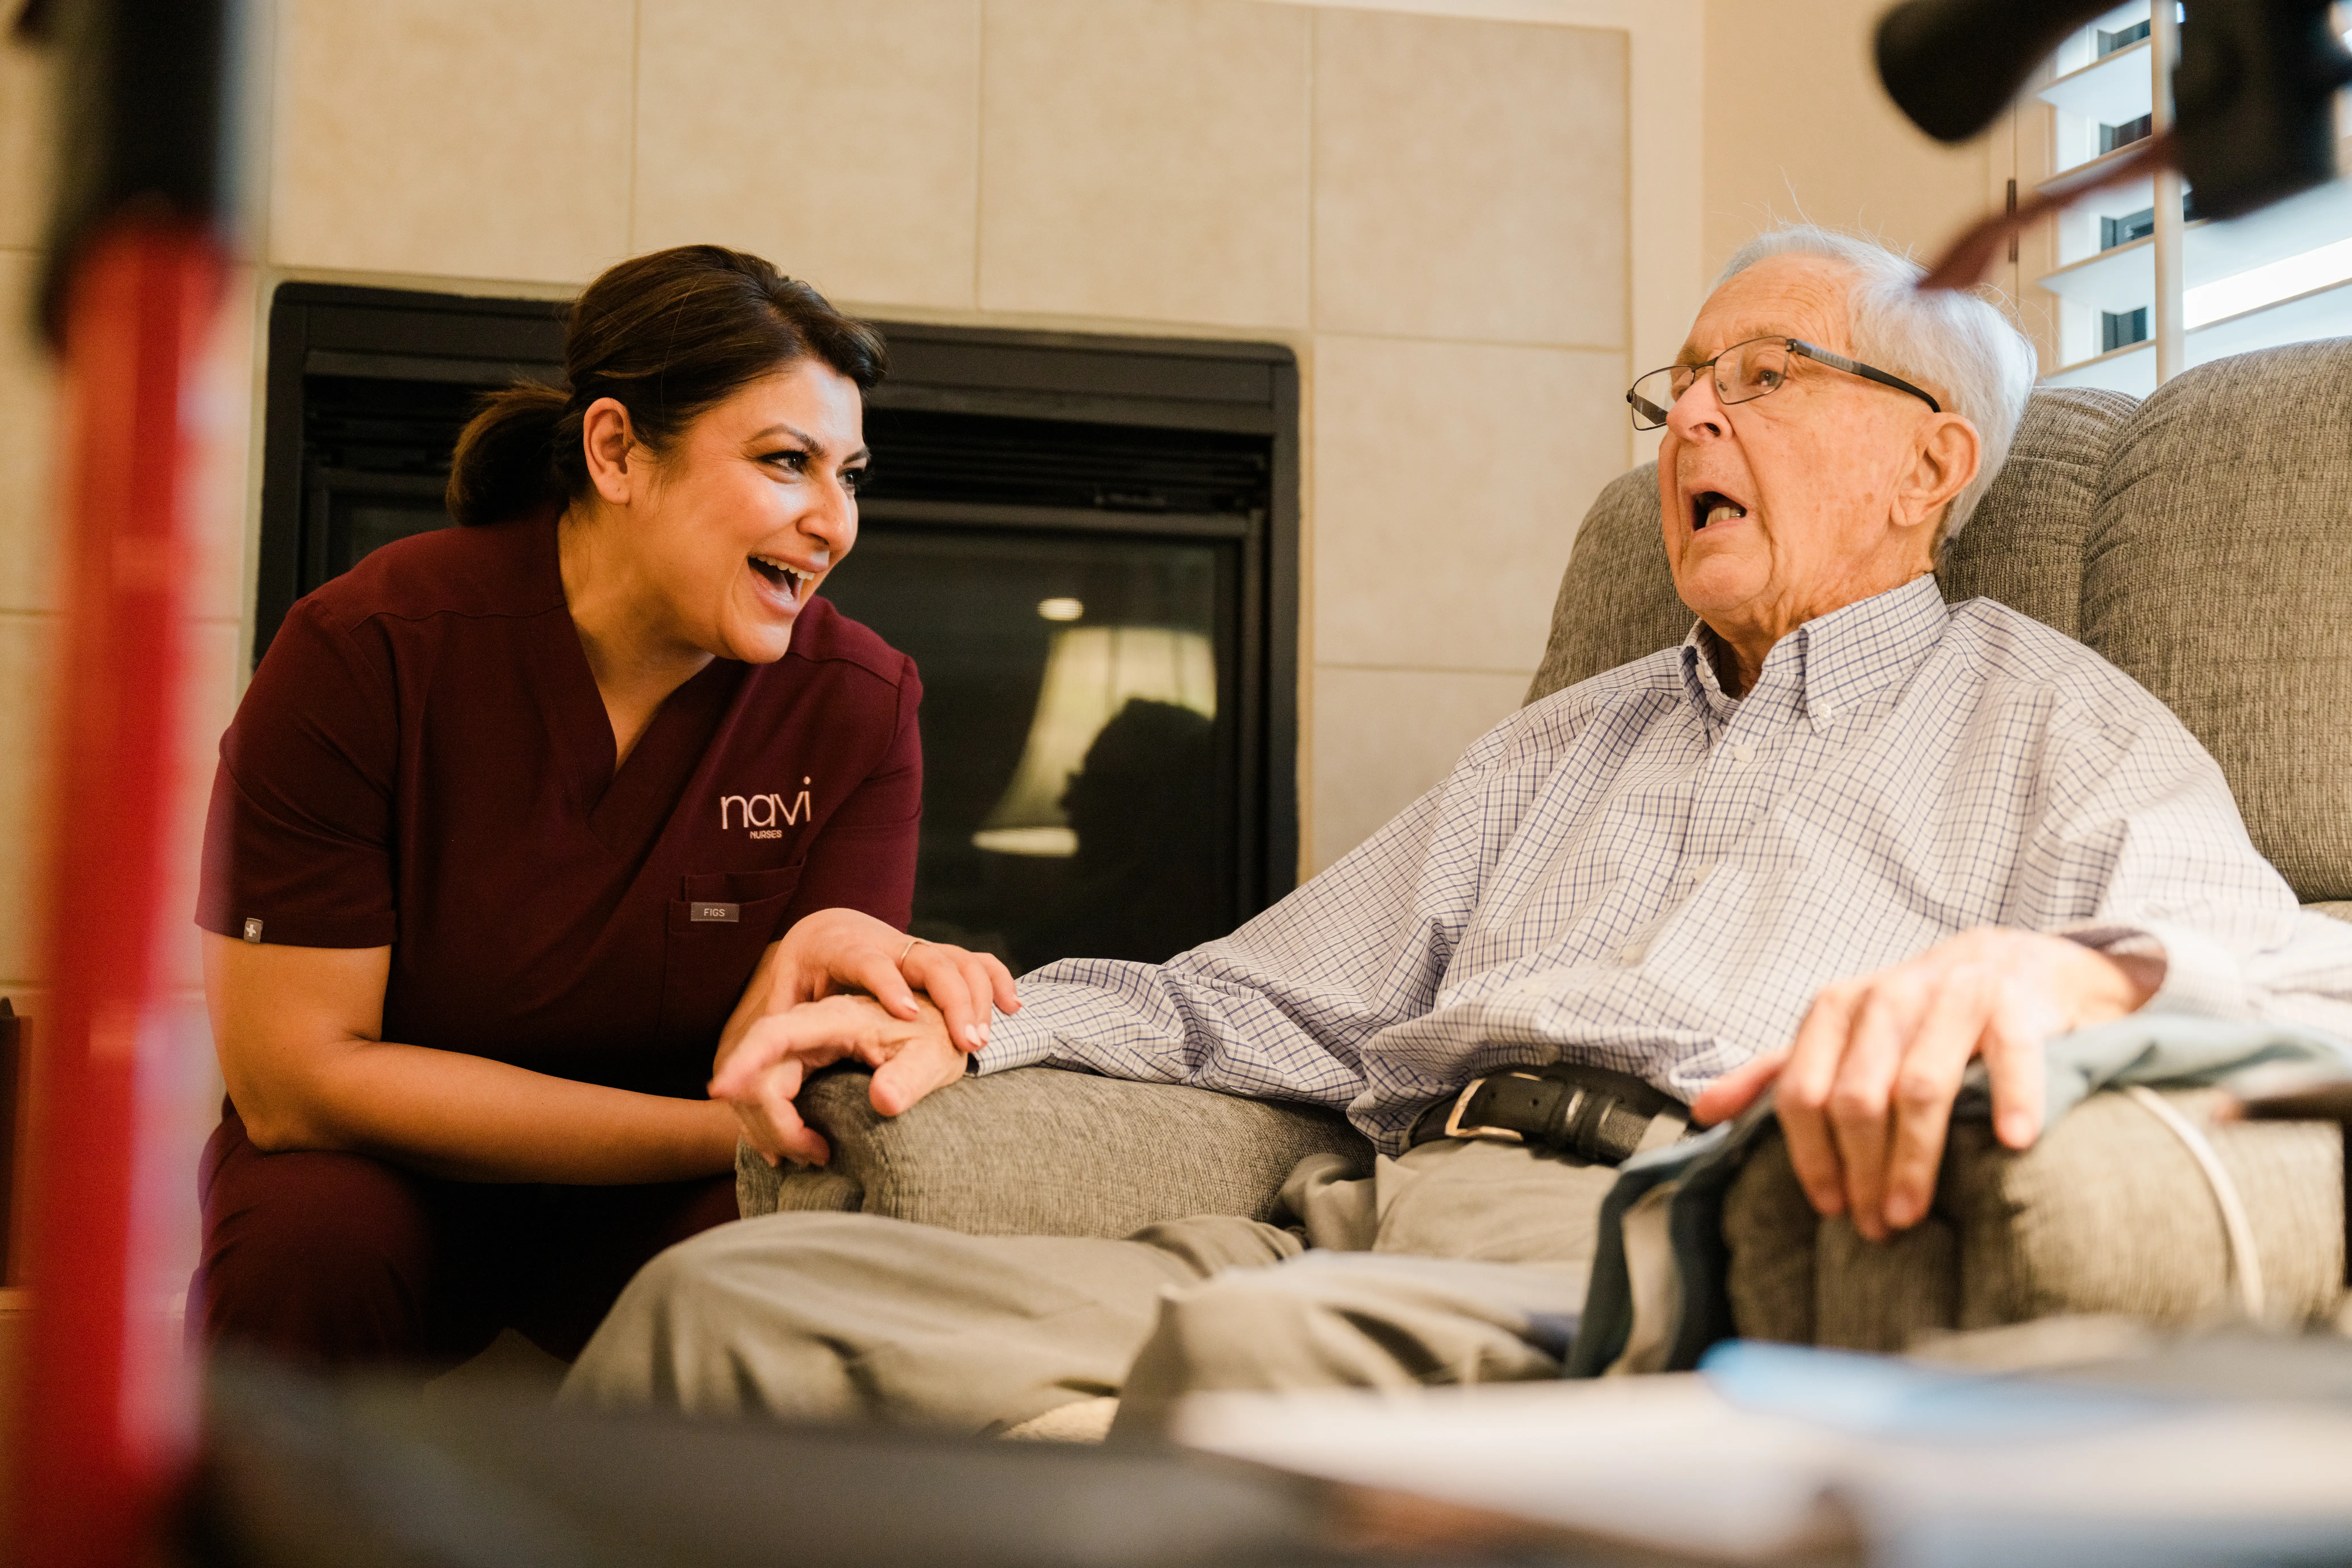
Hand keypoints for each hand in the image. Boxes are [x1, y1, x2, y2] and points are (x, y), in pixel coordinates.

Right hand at [710, 994, 964, 1166]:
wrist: (941, 1027)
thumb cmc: (937, 1039)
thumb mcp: (934, 1059)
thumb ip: (911, 1078)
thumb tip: (884, 1102)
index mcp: (834, 1018)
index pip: (774, 1033)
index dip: (743, 1061)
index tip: (719, 1090)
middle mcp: (808, 1028)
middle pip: (758, 1072)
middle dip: (771, 1122)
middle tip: (812, 1155)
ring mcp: (801, 1045)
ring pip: (755, 1087)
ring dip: (769, 1128)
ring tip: (810, 1155)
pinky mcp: (802, 1062)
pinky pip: (766, 1093)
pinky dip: (770, 1124)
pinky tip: (791, 1150)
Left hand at [713, 909, 1017, 1077]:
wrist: (829, 926)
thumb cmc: (804, 969)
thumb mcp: (783, 991)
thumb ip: (773, 1026)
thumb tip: (742, 1080)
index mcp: (846, 948)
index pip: (870, 964)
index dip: (889, 987)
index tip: (908, 1017)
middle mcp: (890, 944)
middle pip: (930, 961)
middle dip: (952, 1000)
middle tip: (968, 1045)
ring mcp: (920, 949)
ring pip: (960, 959)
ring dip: (978, 997)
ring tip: (985, 1042)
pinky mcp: (940, 958)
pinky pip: (979, 961)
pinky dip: (998, 981)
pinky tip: (1014, 1009)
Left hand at [1691, 928, 2161, 1241]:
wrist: (2008, 963)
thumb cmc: (1915, 1016)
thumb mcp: (1838, 1037)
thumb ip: (1774, 1072)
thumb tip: (1701, 1112)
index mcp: (1835, 1008)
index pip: (1802, 1092)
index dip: (1810, 1156)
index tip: (1829, 1207)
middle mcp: (1886, 998)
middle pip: (1856, 1098)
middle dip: (1861, 1171)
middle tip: (1875, 1227)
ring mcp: (1951, 996)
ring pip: (1919, 1088)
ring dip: (1914, 1159)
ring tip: (1911, 1213)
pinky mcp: (2012, 1002)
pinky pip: (2008, 1054)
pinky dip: (2011, 1099)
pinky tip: (2013, 1143)